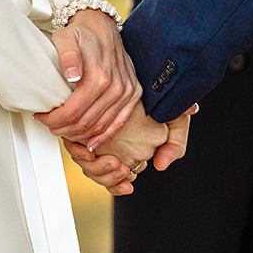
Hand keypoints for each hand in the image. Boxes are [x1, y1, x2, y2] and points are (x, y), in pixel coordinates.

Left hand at [35, 9, 141, 145]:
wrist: (103, 27)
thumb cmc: (83, 34)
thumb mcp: (66, 38)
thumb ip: (67, 56)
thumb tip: (72, 76)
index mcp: (99, 76)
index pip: (73, 112)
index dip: (54, 120)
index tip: (43, 117)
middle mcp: (116, 86)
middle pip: (85, 122)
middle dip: (63, 129)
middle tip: (50, 125)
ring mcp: (126, 91)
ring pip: (100, 126)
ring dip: (80, 134)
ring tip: (64, 130)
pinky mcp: (133, 93)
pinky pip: (119, 122)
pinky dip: (104, 135)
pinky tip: (92, 141)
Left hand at [63, 104, 195, 195]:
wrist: (148, 69)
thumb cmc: (161, 94)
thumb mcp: (176, 119)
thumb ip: (176, 143)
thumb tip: (161, 165)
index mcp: (132, 149)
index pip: (119, 178)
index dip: (118, 183)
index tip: (125, 180)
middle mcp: (114, 146)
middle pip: (102, 175)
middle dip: (106, 176)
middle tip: (115, 166)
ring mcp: (99, 136)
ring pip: (89, 166)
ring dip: (94, 168)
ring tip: (106, 160)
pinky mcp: (84, 125)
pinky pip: (76, 150)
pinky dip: (79, 154)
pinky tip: (87, 150)